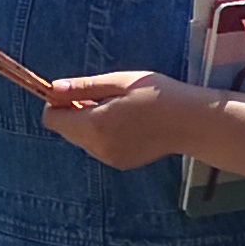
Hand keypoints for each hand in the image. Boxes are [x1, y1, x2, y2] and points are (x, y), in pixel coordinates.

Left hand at [39, 68, 201, 171]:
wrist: (192, 122)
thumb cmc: (157, 95)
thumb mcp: (119, 82)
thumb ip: (83, 87)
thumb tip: (53, 88)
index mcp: (94, 125)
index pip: (52, 119)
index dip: (58, 103)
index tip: (76, 91)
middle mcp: (97, 147)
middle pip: (65, 130)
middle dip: (73, 113)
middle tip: (102, 96)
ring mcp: (109, 158)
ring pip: (81, 139)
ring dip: (88, 124)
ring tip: (119, 108)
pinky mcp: (120, 163)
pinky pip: (98, 147)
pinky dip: (103, 134)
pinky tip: (128, 123)